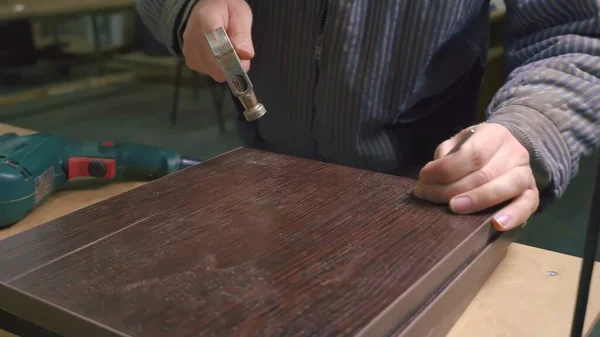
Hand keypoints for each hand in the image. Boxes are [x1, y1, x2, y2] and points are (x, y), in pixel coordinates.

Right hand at [182, 0, 253, 81]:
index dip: (234, 59)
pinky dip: (219, 66)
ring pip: (216, 72)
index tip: (243, 56)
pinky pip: (211, 72)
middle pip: (218, 67)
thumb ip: (242, 33)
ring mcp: (190, 53)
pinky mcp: (191, 62)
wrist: (203, 10)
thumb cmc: (224, 10)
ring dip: (227, 65)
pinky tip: (218, 52)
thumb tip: (245, 54)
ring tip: (226, 47)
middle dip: (234, 64)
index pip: (219, 50)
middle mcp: (193, 40)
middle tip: (238, 49)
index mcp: (205, 21)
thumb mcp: (239, 14)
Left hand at [413, 123, 539, 230]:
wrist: (505, 152)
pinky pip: (528, 206)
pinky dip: (514, 216)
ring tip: (454, 208)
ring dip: (477, 200)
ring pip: (506, 187)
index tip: (423, 179)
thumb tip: (430, 178)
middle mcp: (514, 152)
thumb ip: (446, 156)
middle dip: (451, 189)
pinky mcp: (532, 193)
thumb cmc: (474, 148)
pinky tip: (497, 225)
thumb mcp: (458, 143)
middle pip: (484, 174)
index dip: (445, 169)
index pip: (472, 153)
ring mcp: (526, 173)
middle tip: (428, 196)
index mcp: (494, 135)